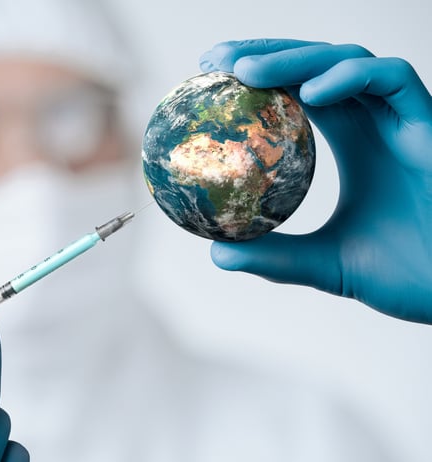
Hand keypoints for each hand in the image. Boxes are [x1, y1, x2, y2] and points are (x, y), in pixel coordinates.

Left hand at [200, 39, 431, 322]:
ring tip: (243, 70)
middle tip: (212, 62)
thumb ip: (276, 257)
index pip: (297, 90)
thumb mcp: (327, 264)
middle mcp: (374, 122)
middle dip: (264, 54)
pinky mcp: (431, 124)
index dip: (255, 78)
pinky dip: (351, 77)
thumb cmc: (410, 274)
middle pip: (314, 64)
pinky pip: (394, 79)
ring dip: (294, 58)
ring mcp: (403, 119)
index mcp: (351, 141)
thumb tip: (216, 253)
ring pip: (347, 61)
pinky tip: (310, 93)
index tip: (207, 79)